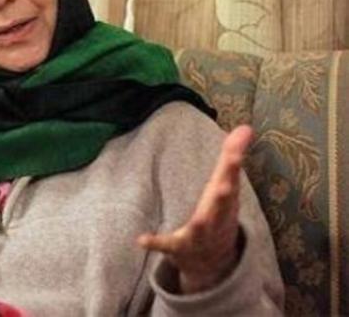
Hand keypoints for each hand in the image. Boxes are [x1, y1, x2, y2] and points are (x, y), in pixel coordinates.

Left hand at [137, 125, 252, 293]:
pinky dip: (156, 243)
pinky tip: (142, 240)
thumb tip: (246, 127)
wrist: (216, 260)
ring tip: (199, 220)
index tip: (235, 155)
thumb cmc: (221, 213)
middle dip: (225, 197)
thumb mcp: (226, 185)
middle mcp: (217, 217)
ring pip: (201, 229)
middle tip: (226, 186)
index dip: (233, 167)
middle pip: (222, 207)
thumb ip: (231, 155)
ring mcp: (200, 234)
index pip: (231, 180)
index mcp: (225, 199)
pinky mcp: (181, 247)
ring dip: (200, 224)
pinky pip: (168, 245)